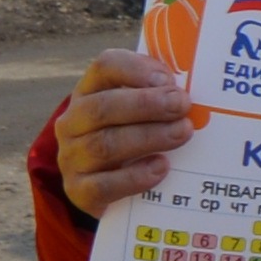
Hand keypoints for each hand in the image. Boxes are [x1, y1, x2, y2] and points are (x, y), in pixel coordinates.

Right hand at [51, 45, 192, 213]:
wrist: (100, 191)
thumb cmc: (126, 142)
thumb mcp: (133, 116)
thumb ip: (154, 100)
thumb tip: (189, 93)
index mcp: (88, 94)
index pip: (104, 68)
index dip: (135, 70)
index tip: (168, 79)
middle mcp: (72, 124)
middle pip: (103, 107)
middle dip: (147, 104)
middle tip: (182, 105)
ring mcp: (72, 159)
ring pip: (105, 145)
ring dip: (148, 136)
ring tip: (181, 133)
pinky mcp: (79, 192)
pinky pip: (104, 185)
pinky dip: (135, 176)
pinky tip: (161, 168)